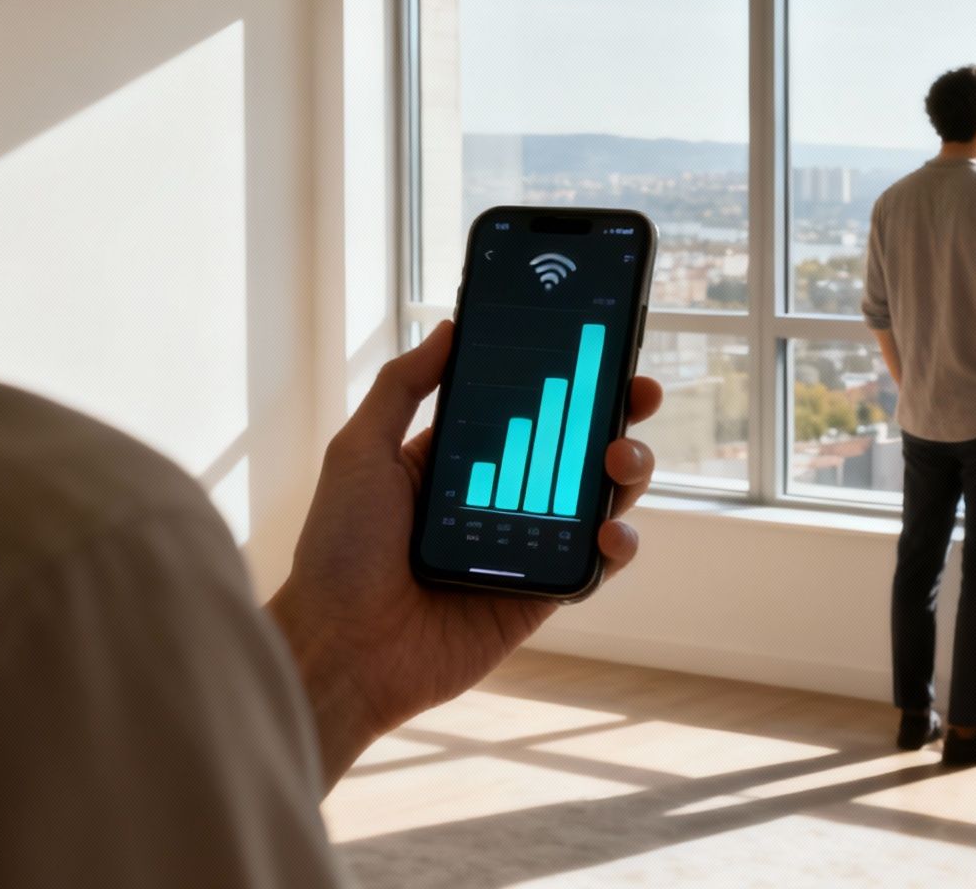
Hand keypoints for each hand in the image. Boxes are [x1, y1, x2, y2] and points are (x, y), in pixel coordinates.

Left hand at [265, 321, 660, 784]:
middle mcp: (498, 499)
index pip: (528, 409)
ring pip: (597, 499)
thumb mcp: (359, 451)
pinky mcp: (540, 597)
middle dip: (615, 415)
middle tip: (638, 394)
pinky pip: (595, 565)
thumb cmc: (337, 551)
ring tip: (620, 458)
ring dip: (625, 471)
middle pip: (575, 447)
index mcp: (457, 461)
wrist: (341, 649)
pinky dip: (617, 543)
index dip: (567, 380)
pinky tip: (610, 528)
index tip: (601, 350)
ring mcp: (524, 548)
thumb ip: (403, 387)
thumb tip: (450, 326)